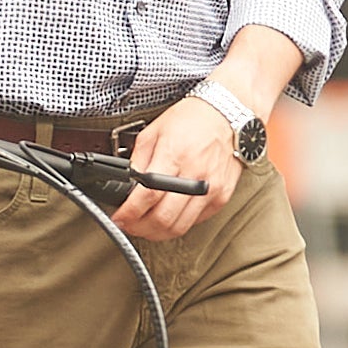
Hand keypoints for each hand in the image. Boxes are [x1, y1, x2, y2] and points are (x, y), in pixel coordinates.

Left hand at [117, 93, 239, 241]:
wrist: (227, 114)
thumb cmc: (193, 118)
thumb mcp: (154, 131)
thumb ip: (139, 159)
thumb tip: (128, 184)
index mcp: (175, 155)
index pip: (148, 195)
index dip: (129, 212)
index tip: (120, 217)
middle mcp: (195, 174)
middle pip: (163, 217)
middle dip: (140, 228)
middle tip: (129, 225)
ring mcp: (211, 188)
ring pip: (180, 226)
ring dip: (157, 232)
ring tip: (146, 227)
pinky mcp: (221, 196)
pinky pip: (196, 221)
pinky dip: (179, 224)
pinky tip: (169, 216)